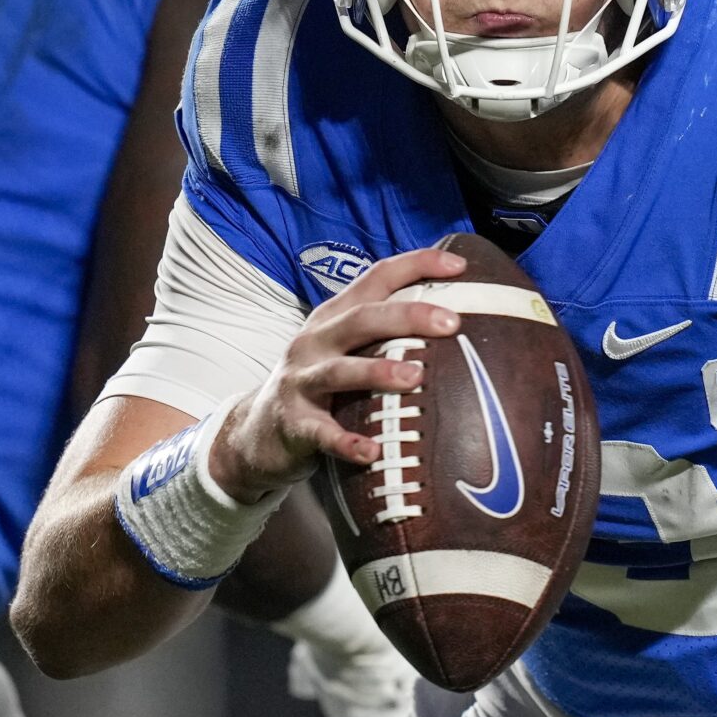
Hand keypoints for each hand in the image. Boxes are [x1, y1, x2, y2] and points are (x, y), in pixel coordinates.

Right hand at [210, 247, 465, 500]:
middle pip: (361, 319)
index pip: (376, 278)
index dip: (416, 266)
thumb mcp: (345, 350)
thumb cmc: (320, 386)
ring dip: (378, 371)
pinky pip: (322, 433)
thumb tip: (455, 326)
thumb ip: (385, 335)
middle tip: (452, 323)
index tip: (459, 266)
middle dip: (407, 316)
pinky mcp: (294, 423)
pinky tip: (372, 451)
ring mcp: (301, 380)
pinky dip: (346, 442)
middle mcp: (315, 341)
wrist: (257, 429)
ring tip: (415, 376)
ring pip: (340, 371)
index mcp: (334, 317)